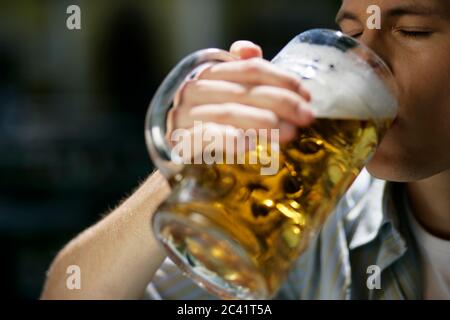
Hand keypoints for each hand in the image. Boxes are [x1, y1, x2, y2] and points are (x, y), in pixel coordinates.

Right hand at [167, 41, 313, 144]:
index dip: (282, 79)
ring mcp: (185, 116)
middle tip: (306, 117)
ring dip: (264, 122)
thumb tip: (250, 49)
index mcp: (209, 73)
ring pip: (230, 113)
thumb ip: (241, 71)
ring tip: (290, 133)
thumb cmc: (212, 121)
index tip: (307, 96)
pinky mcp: (182, 142)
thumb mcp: (228, 92)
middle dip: (281, 102)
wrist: (181, 153)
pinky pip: (208, 137)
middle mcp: (195, 90)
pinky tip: (251, 145)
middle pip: (244, 91)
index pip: (250, 69)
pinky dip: (231, 139)